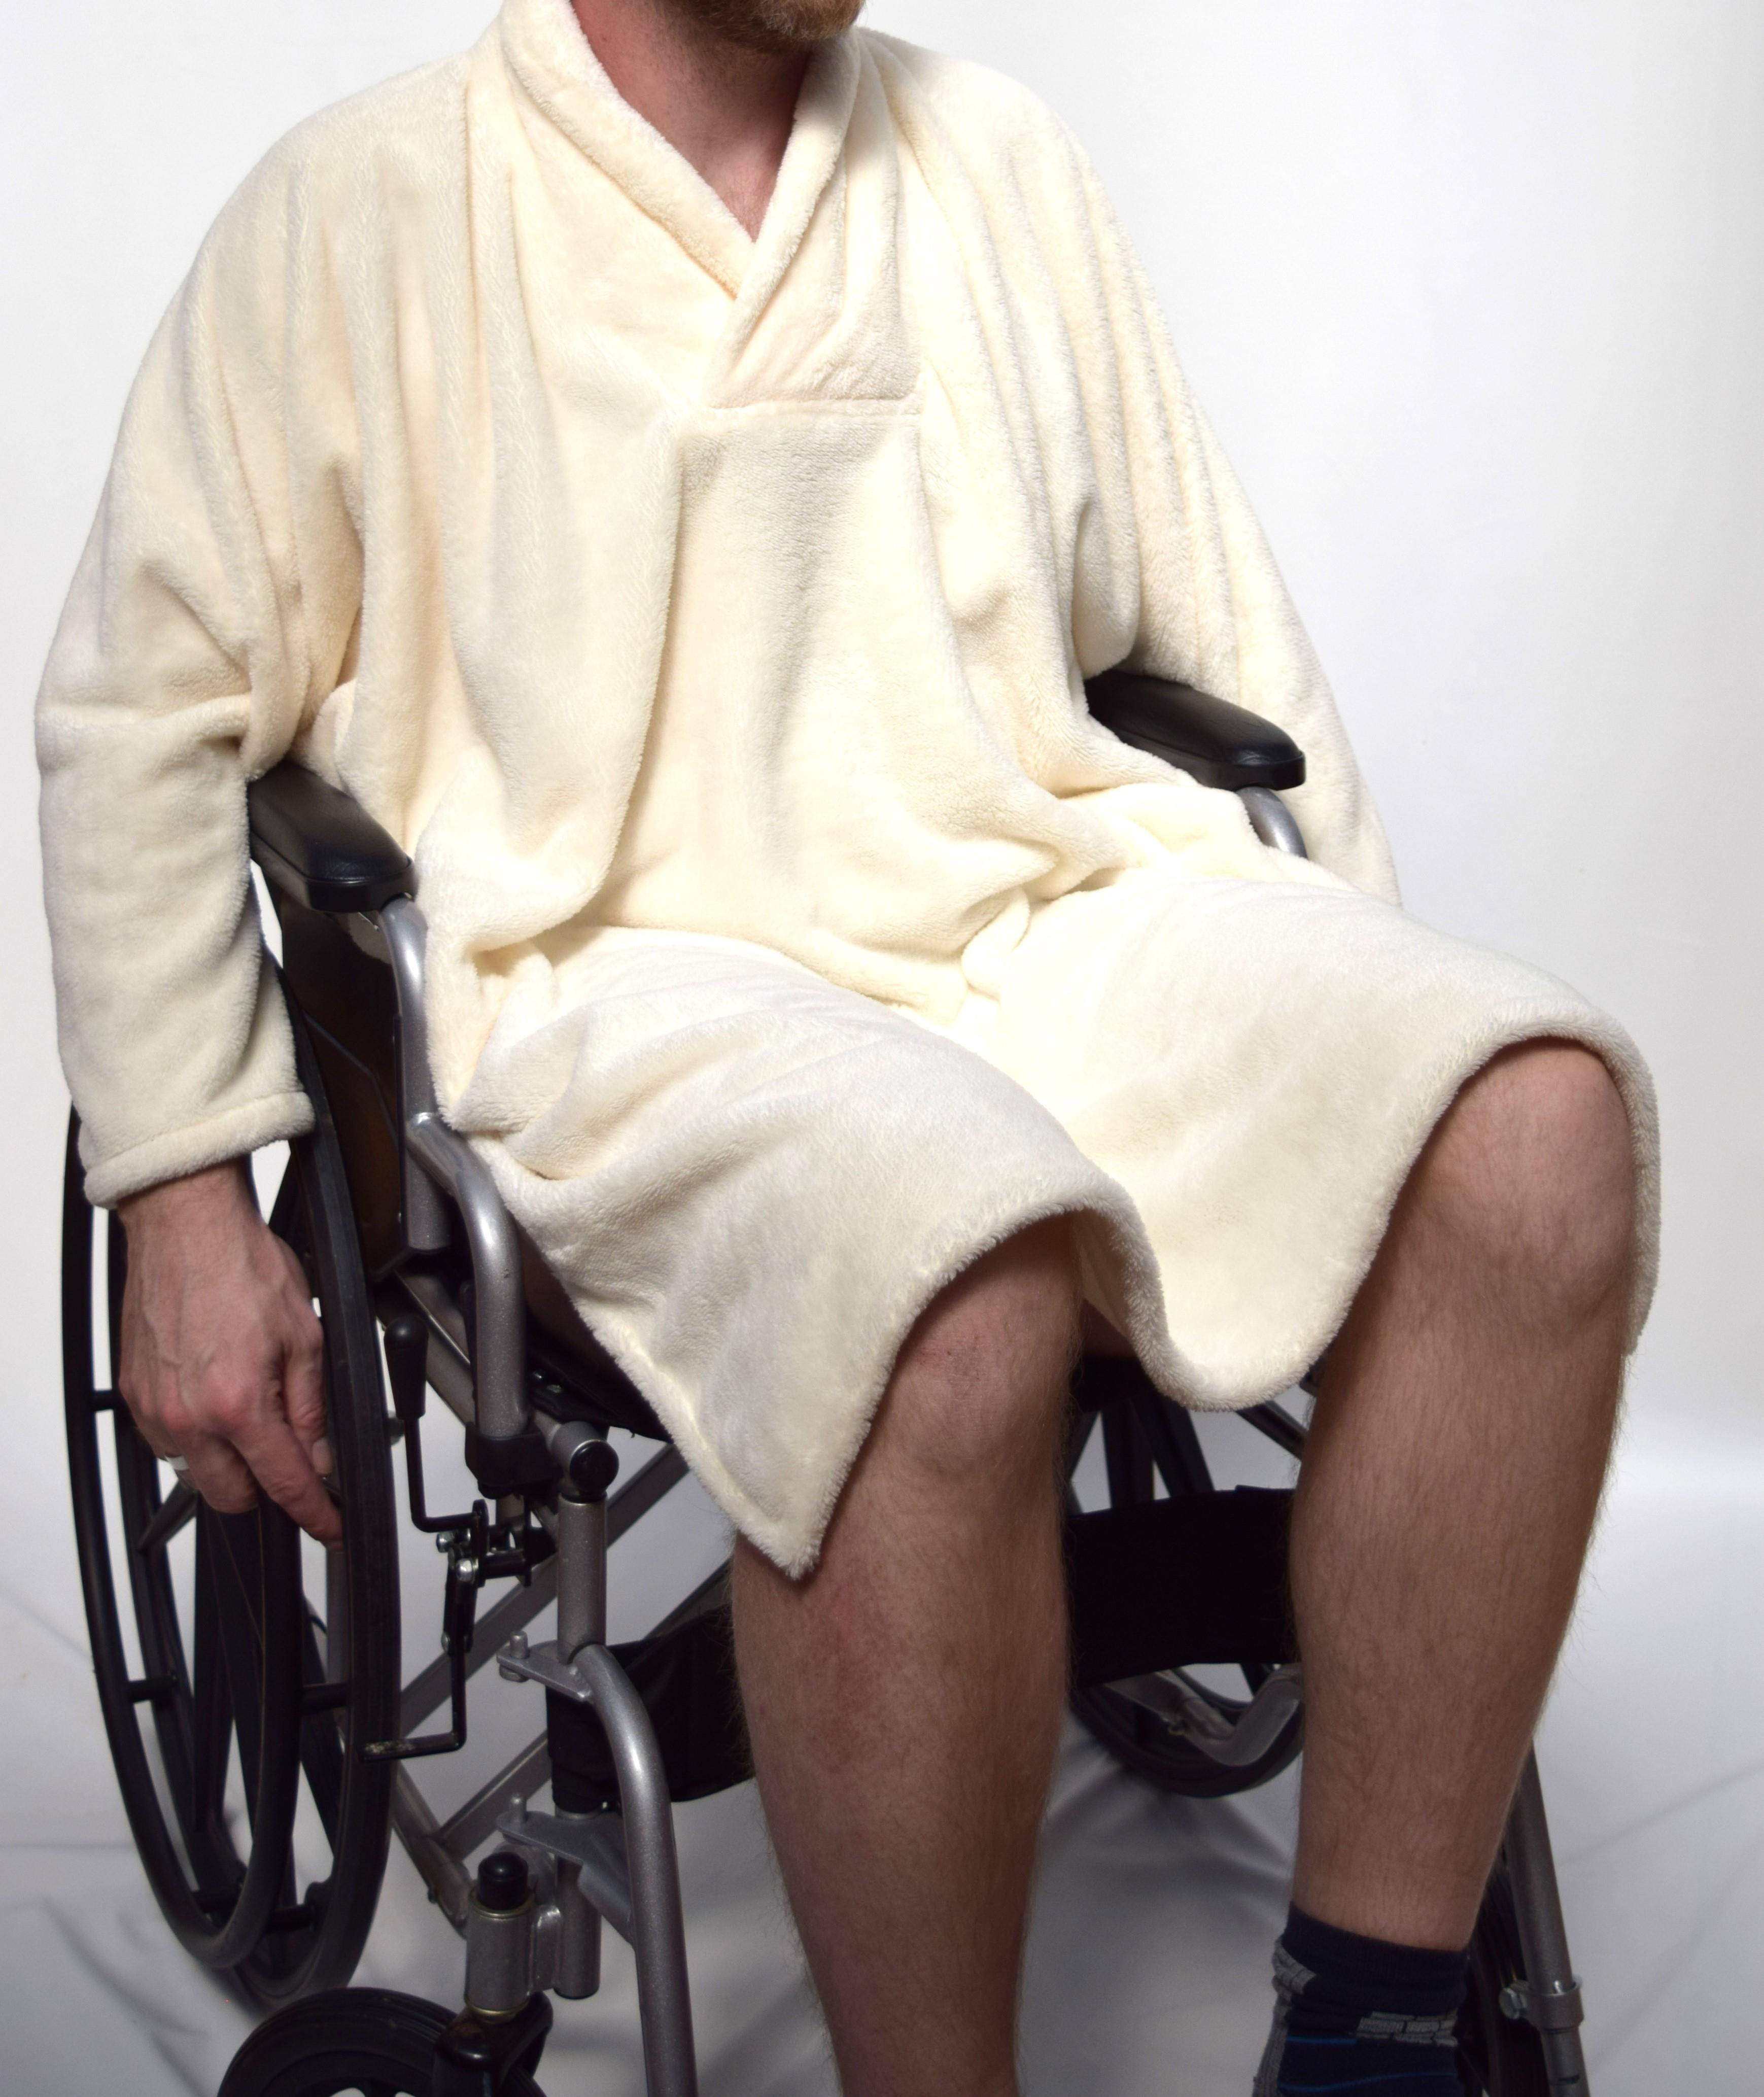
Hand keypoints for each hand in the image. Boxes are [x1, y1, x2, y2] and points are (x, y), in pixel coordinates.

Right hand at [117, 1160, 339, 1546]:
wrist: (186, 1227)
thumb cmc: (241, 1265)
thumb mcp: (305, 1336)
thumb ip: (313, 1407)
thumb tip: (319, 1455)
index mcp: (238, 1403)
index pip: (283, 1482)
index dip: (314, 1512)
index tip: (328, 1525)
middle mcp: (188, 1415)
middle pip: (232, 1497)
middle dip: (267, 1487)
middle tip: (290, 1454)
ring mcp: (156, 1408)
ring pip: (196, 1474)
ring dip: (228, 1461)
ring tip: (250, 1410)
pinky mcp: (135, 1395)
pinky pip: (169, 1443)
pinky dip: (197, 1436)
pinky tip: (216, 1397)